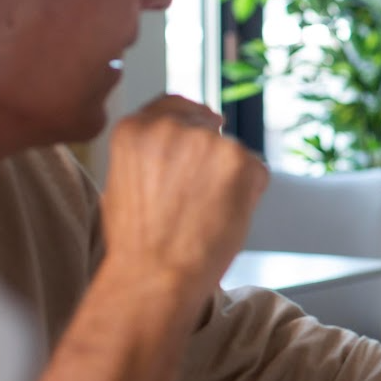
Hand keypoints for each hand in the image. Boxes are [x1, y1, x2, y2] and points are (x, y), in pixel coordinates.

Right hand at [100, 95, 268, 306]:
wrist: (155, 275)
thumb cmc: (137, 241)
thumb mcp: (123, 180)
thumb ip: (151, 151)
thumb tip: (184, 135)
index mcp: (135, 128)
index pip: (174, 105)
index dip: (194, 117)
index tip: (209, 124)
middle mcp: (172, 126)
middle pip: (208, 128)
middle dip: (211, 156)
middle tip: (201, 198)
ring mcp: (210, 142)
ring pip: (234, 153)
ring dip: (230, 178)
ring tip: (205, 215)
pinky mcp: (243, 161)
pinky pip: (257, 172)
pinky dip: (250, 193)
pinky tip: (225, 217)